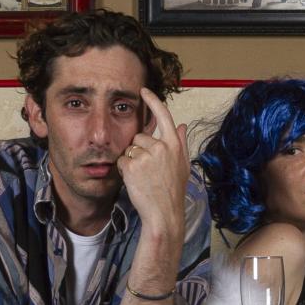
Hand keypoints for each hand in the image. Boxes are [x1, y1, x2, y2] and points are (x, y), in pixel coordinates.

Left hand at [116, 88, 190, 243]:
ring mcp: (147, 156)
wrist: (164, 213)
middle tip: (147, 170)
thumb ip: (181, 144)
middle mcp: (161, 147)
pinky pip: (122, 161)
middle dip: (139, 150)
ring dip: (132, 161)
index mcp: (174, 145)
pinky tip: (135, 181)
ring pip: (130, 149)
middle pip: (140, 137)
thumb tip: (182, 125)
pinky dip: (125, 171)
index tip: (143, 91)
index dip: (152, 101)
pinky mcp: (133, 165)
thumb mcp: (182, 166)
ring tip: (143, 177)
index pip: (164, 116)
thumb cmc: (173, 191)